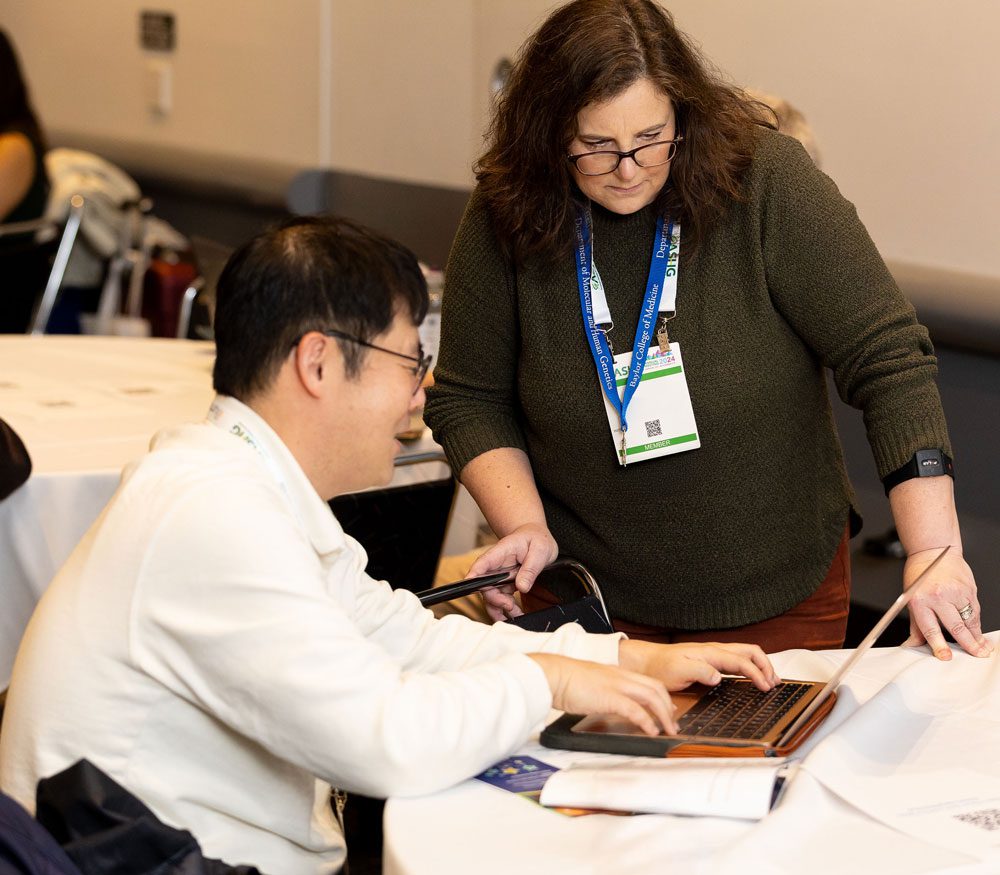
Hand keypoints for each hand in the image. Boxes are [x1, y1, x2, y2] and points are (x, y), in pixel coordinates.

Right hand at [467, 523, 557, 620]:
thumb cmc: (537, 539)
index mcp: (501, 552)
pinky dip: (507, 608)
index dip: (474, 575)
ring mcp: (500, 575)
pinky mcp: (505, 583)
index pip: (483, 563)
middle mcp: (496, 565)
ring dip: (499, 608)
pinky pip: (501, 598)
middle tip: (510, 606)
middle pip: (485, 584)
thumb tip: (522, 586)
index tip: (470, 585)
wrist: (538, 537)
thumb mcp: (540, 550)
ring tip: (515, 615)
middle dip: (494, 599)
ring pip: (491, 595)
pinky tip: (517, 614)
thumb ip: (531, 568)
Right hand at [528, 653, 677, 735]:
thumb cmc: (564, 680)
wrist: (551, 675)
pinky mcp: (609, 697)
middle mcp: (620, 676)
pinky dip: (647, 721)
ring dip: (664, 715)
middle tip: (673, 724)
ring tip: (668, 730)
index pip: (648, 682)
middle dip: (669, 707)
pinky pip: (636, 710)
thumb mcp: (590, 683)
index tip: (668, 709)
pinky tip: (651, 731)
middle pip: (656, 688)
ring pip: (652, 697)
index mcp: (616, 672)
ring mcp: (616, 685)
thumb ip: (603, 690)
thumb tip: (606, 702)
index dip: (662, 696)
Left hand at [618, 640, 779, 691]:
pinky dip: (750, 667)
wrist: (646, 662)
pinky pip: (736, 660)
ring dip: (760, 665)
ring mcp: (714, 654)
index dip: (757, 674)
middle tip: (775, 683)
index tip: (766, 688)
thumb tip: (718, 676)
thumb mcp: (677, 671)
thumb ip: (699, 671)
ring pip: (745, 654)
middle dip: (766, 665)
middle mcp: (715, 650)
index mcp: (710, 652)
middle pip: (750, 651)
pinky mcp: (711, 660)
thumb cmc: (660, 667)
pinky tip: (752, 678)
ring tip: (770, 680)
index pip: (741, 661)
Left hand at [903, 548, 992, 659]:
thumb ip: (915, 625)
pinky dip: (976, 622)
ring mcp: (956, 592)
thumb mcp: (911, 599)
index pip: (930, 628)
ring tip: (982, 648)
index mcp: (920, 601)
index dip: (938, 645)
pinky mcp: (969, 589)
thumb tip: (912, 644)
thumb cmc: (920, 575)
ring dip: (977, 636)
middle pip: (956, 627)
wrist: (932, 551)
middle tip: (977, 655)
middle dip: (968, 645)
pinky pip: (975, 610)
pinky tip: (979, 631)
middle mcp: (938, 597)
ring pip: (969, 620)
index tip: (945, 656)